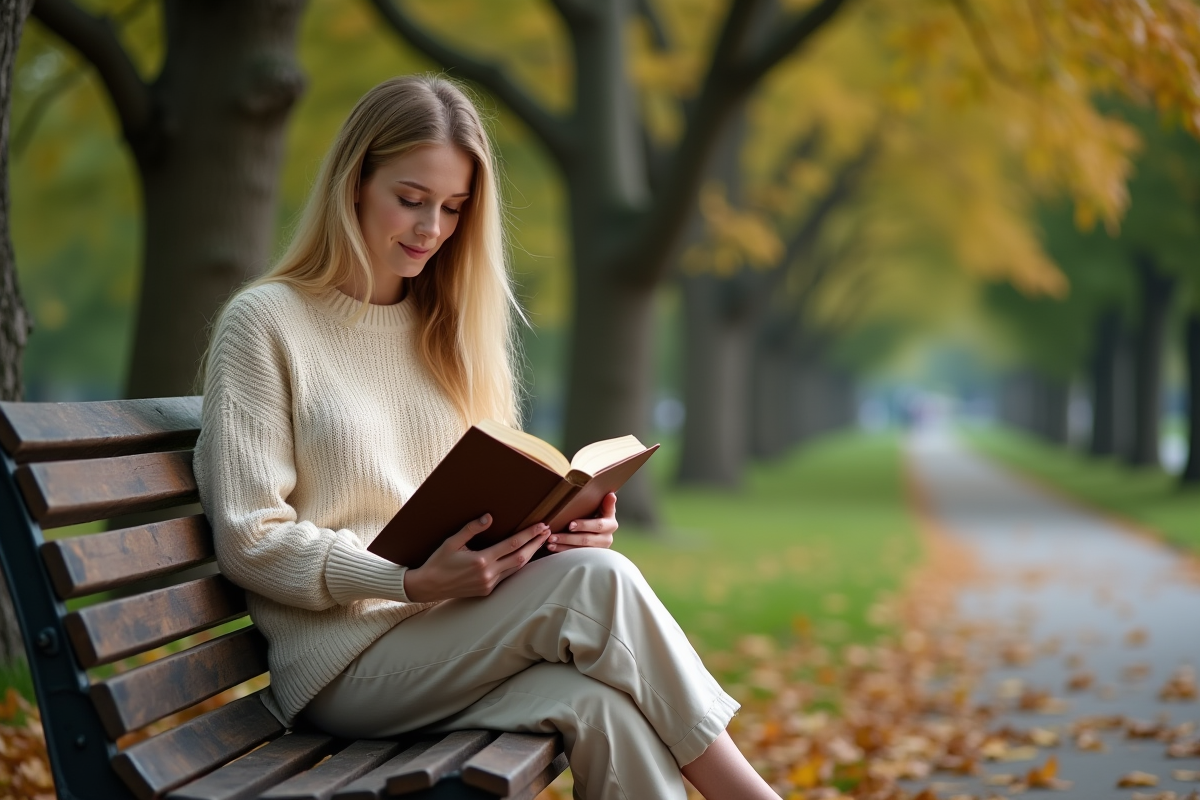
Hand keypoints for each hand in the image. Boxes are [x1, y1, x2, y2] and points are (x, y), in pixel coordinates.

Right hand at [402, 514, 550, 601]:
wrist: (428, 586)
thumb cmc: (438, 561)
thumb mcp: (452, 542)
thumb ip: (471, 529)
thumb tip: (489, 517)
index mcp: (481, 560)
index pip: (512, 545)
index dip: (529, 534)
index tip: (541, 526)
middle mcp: (488, 574)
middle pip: (521, 558)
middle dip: (536, 544)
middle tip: (547, 532)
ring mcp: (489, 584)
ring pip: (517, 568)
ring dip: (530, 555)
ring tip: (540, 542)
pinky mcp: (487, 591)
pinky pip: (507, 576)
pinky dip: (517, 565)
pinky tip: (523, 556)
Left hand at [546, 493, 617, 552]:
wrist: (602, 531)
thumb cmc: (600, 515)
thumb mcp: (605, 509)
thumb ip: (607, 504)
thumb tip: (611, 495)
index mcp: (611, 525)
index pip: (598, 525)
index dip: (584, 525)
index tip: (570, 525)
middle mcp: (607, 538)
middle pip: (586, 539)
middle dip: (568, 538)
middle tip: (553, 535)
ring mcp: (598, 549)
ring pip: (579, 549)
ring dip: (563, 545)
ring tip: (550, 541)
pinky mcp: (590, 556)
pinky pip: (575, 555)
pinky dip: (562, 550)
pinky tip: (552, 547)